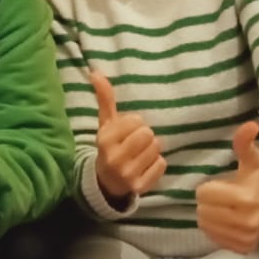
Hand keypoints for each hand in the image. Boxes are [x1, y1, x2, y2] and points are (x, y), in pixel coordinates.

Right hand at [91, 71, 164, 206]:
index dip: (134, 123)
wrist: (106, 182)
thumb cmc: (110, 145)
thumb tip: (96, 72)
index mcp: (104, 139)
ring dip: (152, 149)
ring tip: (140, 153)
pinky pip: (161, 164)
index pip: (135, 120)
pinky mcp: (140, 187)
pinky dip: (156, 164)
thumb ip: (105, 98)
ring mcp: (127, 174)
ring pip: (156, 149)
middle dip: (145, 135)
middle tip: (135, 142)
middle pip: (148, 134)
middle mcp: (114, 158)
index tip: (126, 131)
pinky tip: (145, 165)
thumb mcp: (106, 123)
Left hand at [195, 121, 258, 253]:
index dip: (209, 187)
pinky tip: (227, 221)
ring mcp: (245, 237)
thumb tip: (250, 124)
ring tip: (224, 208)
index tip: (221, 185)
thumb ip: (245, 143)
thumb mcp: (253, 159)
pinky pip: (214, 239)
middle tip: (222, 197)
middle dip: (208, 201)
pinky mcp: (243, 248)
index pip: (204, 194)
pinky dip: (216, 230)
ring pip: (206, 225)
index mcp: (246, 198)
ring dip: (210, 216)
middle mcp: (246, 222)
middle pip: (202, 211)